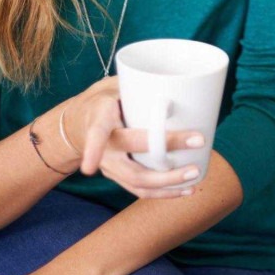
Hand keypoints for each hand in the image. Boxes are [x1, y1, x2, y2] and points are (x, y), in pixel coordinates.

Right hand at [60, 77, 203, 198]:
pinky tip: (186, 190)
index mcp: (99, 120)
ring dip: (169, 182)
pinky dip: (164, 192)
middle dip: (166, 152)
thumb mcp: (110, 86)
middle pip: (130, 161)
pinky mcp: (118, 176)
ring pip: (138, 181)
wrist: (76, 126)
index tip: (90, 167)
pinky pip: (140, 189)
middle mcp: (104, 149)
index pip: (97, 134)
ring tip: (196, 174)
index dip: (94, 150)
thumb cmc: (102, 101)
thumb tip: (176, 81)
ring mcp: (110, 166)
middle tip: (199, 141)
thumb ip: (136, 84)